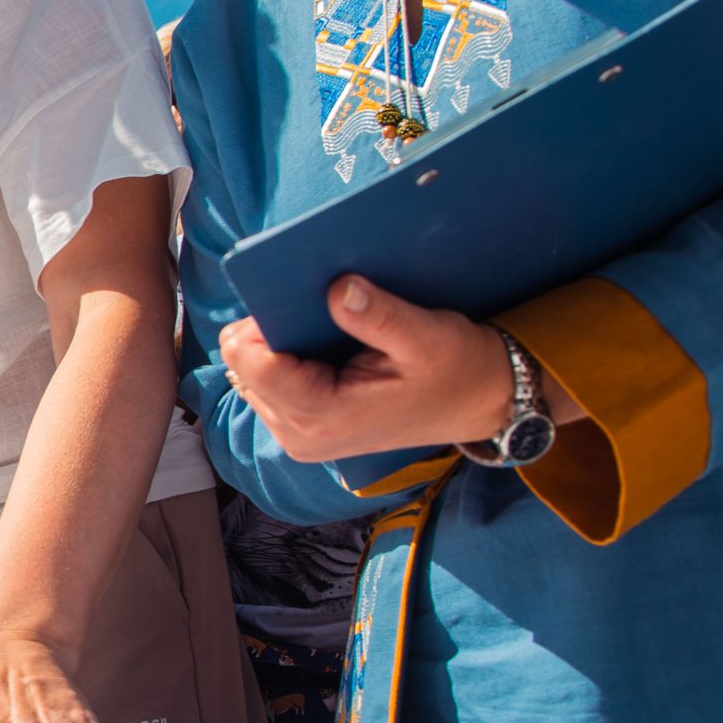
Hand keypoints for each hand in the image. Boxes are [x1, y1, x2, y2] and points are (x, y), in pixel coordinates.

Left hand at [219, 276, 529, 463]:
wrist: (478, 403)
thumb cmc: (456, 370)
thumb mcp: (428, 336)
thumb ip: (379, 315)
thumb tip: (336, 288)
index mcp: (323, 416)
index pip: (249, 360)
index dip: (262, 320)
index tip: (295, 297)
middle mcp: (300, 434)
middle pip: (244, 364)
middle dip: (271, 331)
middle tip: (317, 311)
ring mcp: (298, 435)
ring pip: (250, 373)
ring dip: (279, 345)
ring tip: (326, 330)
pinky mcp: (303, 428)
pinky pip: (268, 383)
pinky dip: (288, 358)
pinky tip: (323, 346)